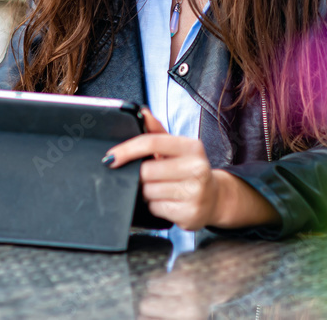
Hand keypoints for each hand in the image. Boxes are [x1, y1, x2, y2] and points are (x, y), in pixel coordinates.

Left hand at [104, 108, 220, 230]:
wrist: (215, 198)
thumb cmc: (190, 169)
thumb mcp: (177, 148)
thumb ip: (157, 131)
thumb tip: (142, 112)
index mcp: (192, 147)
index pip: (152, 142)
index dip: (127, 149)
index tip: (111, 157)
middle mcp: (197, 168)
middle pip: (146, 171)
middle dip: (142, 176)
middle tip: (151, 177)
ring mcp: (195, 192)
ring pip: (148, 191)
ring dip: (148, 191)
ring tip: (162, 189)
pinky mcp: (189, 213)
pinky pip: (155, 208)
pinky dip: (155, 205)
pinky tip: (168, 201)